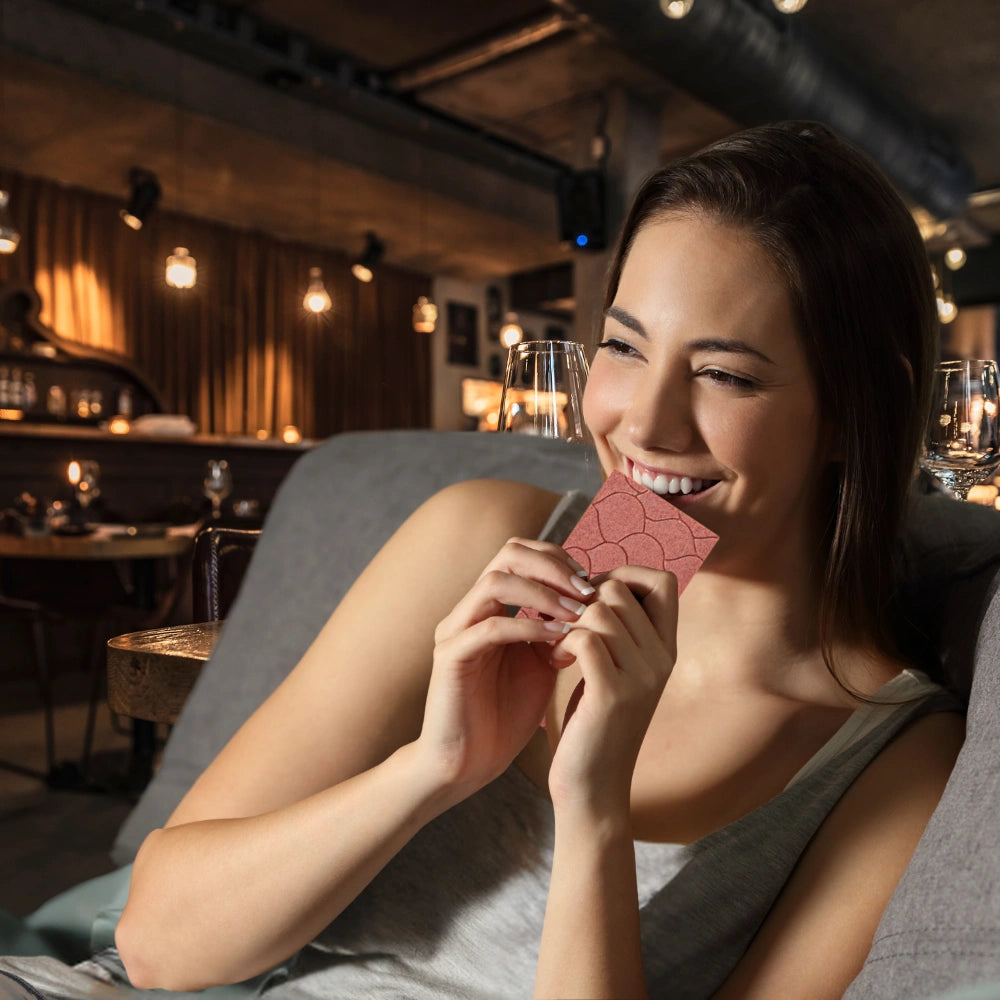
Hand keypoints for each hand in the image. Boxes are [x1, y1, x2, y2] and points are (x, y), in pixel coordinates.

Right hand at [418, 538, 595, 797]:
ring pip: (495, 582)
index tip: (593, 583)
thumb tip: (595, 606)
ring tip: (576, 613)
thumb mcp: (543, 664)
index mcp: (490, 606)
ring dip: (543, 593)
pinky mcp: (450, 657)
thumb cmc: (506, 714)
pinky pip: (489, 626)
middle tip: (587, 589)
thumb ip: (560, 631)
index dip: (560, 560)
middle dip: (553, 566)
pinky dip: (527, 626)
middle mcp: (469, 609)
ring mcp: (456, 630)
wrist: (469, 762)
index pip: (522, 554)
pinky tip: (557, 639)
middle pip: (508, 554)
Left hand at [546, 566, 677, 820]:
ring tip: (558, 648)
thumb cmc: (595, 724)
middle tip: (565, 626)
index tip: (593, 599)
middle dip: (582, 599)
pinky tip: (555, 661)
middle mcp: (663, 659)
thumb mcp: (617, 671)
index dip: (624, 575)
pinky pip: (584, 637)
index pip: (663, 580)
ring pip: (598, 609)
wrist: (593, 789)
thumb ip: (619, 631)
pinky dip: (560, 641)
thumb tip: (598, 583)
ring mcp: (641, 676)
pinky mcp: (613, 694)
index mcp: (667, 650)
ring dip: (567, 621)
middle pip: (619, 588)